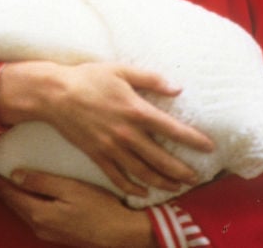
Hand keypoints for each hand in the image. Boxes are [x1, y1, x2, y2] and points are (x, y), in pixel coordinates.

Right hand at [0, 61, 213, 196]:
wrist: (53, 94)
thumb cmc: (87, 78)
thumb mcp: (120, 70)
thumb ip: (151, 79)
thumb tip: (177, 88)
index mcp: (136, 111)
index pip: (173, 130)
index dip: (193, 140)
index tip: (209, 147)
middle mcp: (127, 134)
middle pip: (161, 159)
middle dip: (182, 171)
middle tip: (196, 177)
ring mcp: (111, 147)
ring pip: (143, 172)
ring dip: (162, 182)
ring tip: (176, 186)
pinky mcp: (96, 155)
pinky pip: (117, 177)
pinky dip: (132, 187)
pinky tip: (142, 191)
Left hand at [0, 165, 156, 247]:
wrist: (123, 234)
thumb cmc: (100, 208)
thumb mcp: (70, 188)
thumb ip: (41, 182)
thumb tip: (15, 176)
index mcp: (38, 213)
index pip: (6, 192)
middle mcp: (38, 225)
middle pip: (10, 202)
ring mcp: (47, 231)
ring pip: (20, 208)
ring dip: (8, 194)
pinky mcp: (56, 231)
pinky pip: (31, 213)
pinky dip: (22, 201)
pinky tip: (22, 192)